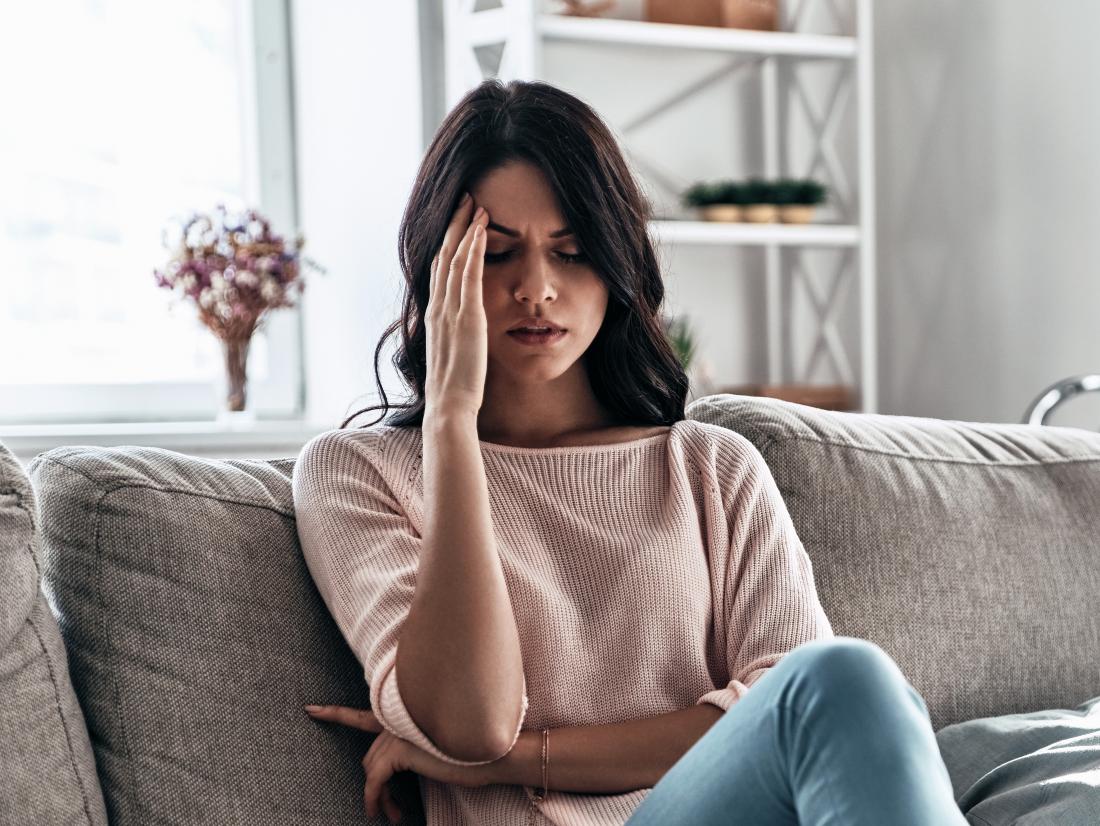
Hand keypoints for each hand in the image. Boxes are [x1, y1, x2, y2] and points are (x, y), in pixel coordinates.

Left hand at [305, 703, 497, 822]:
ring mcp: (399, 731)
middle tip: (389, 812)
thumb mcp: (437, 749)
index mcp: (405, 715)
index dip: (335, 713)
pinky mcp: (401, 749)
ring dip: (379, 798)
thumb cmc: (473, 754)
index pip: (362, 715)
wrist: (494, 754)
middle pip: (370, 756)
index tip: (310, 709)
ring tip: (394, 816)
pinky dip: (377, 799)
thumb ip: (412, 748)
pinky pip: (376, 780)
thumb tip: (392, 768)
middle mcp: (398, 718)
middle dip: (375, 787)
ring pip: (371, 769)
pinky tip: (387, 814)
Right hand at [424, 191, 489, 419]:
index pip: (439, 270)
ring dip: (465, 228)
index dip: (447, 242)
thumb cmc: (455, 388)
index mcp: (435, 315)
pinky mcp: (466, 317)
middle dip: (454, 225)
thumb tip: (463, 329)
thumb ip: (456, 335)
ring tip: (476, 204)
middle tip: (465, 198)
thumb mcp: (453, 354)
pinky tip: (481, 229)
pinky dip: (473, 249)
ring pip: (454, 258)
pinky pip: (468, 275)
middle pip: (443, 256)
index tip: (457, 221)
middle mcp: (438, 308)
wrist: (449, 406)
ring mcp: (450, 311)